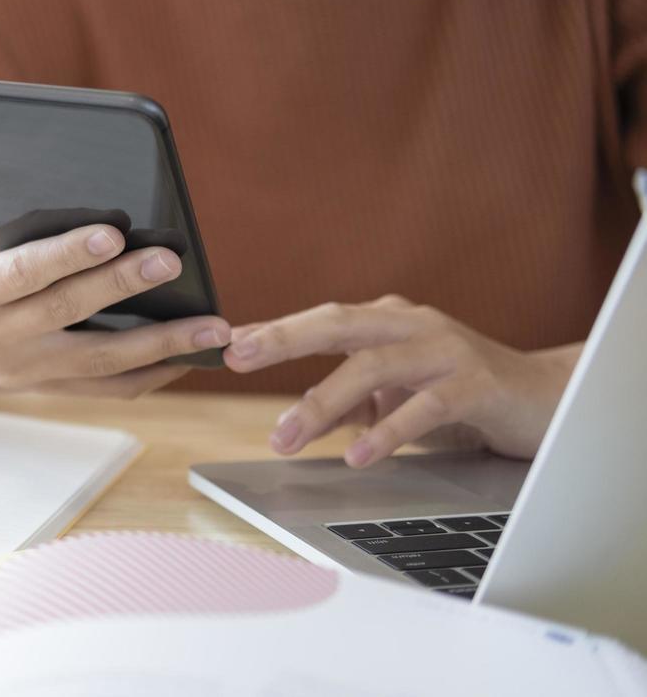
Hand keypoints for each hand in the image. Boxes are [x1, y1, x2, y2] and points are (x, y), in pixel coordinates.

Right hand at [0, 211, 231, 397]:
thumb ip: (15, 222)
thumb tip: (90, 193)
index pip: (25, 273)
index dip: (70, 254)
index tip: (114, 232)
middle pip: (72, 317)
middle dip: (127, 288)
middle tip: (176, 262)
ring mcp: (20, 374)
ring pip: (100, 366)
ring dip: (162, 348)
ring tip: (213, 327)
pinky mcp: (39, 392)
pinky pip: (104, 391)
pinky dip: (150, 376)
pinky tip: (188, 356)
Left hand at [222, 296, 578, 466]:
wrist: (547, 399)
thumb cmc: (464, 395)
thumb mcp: (396, 396)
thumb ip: (352, 405)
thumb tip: (298, 421)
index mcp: (387, 321)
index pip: (321, 319)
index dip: (273, 330)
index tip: (226, 344)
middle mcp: (412, 324)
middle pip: (338, 322)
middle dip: (283, 338)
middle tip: (238, 357)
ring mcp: (445, 350)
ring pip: (373, 365)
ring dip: (323, 402)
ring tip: (286, 436)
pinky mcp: (476, 384)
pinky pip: (424, 406)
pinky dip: (388, 430)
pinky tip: (358, 454)